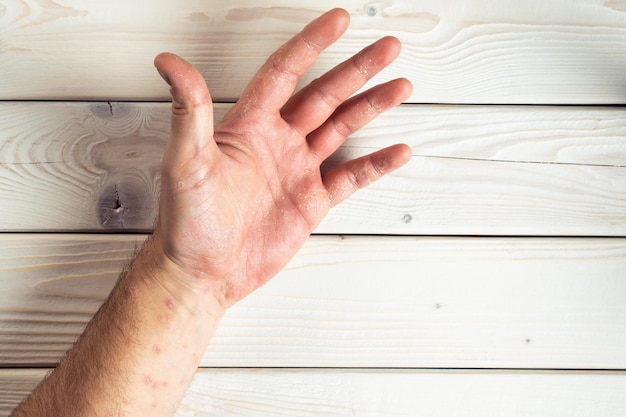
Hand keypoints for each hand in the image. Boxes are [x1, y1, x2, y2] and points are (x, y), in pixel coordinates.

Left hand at [152, 8, 411, 306]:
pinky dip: (375, 164)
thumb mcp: (186, 162)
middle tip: (388, 47)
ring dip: (371, 107)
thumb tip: (168, 61)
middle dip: (357, 70)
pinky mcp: (311, 201)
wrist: (204, 272)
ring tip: (400, 86)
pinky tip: (398, 151)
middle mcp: (278, 142)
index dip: (311, 44)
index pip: (286, 72)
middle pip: (325, 95)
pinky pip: (351, 177)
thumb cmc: (187, 220)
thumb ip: (189, 111)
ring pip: (342, 129)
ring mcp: (297, 171)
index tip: (338, 20)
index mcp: (250, 126)